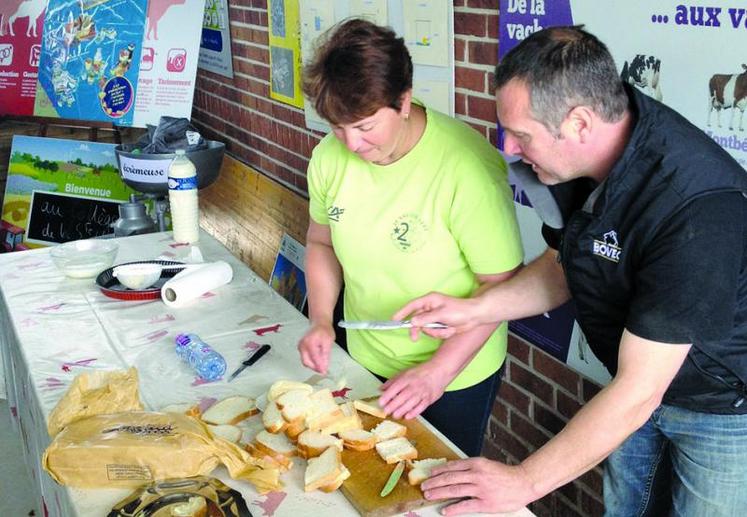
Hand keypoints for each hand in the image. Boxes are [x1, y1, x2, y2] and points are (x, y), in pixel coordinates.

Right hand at [297, 323, 334, 373]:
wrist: (319, 324)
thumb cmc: (324, 330)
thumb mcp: (328, 342)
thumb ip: (325, 355)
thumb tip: (324, 367)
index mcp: (309, 342)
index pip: (314, 358)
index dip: (319, 367)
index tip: (324, 372)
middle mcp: (302, 345)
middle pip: (306, 362)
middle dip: (315, 368)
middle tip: (323, 370)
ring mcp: (300, 347)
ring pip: (305, 361)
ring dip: (313, 365)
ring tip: (322, 363)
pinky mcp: (300, 348)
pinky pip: (305, 358)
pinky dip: (311, 361)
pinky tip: (318, 359)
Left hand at [378, 362, 448, 418]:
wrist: (439, 371)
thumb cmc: (421, 372)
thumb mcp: (405, 372)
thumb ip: (392, 381)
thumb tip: (381, 389)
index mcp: (407, 378)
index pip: (395, 387)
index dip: (387, 396)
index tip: (381, 402)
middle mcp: (414, 386)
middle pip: (402, 397)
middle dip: (393, 405)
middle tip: (386, 411)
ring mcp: (422, 393)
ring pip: (410, 404)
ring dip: (401, 411)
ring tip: (395, 415)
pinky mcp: (429, 399)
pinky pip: (420, 408)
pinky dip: (414, 413)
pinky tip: (407, 416)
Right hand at [392, 292, 483, 340]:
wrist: (475, 316)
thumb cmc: (460, 310)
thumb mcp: (441, 314)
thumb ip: (426, 319)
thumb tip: (412, 322)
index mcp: (430, 300)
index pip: (412, 305)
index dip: (402, 312)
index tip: (394, 319)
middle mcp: (431, 308)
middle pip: (417, 320)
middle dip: (420, 330)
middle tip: (414, 338)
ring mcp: (435, 317)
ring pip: (427, 329)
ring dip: (436, 332)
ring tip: (447, 328)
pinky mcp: (440, 325)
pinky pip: (435, 333)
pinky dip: (442, 334)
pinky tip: (451, 330)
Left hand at [422, 458, 536, 514]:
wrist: (523, 483)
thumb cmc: (504, 474)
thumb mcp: (486, 465)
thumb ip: (471, 468)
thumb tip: (453, 472)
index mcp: (477, 463)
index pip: (452, 466)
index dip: (439, 470)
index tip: (430, 474)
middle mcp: (477, 474)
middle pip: (450, 478)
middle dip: (434, 482)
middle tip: (424, 486)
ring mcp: (480, 489)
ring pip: (454, 490)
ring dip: (439, 493)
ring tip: (429, 496)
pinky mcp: (485, 503)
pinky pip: (465, 506)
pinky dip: (453, 508)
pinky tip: (445, 510)